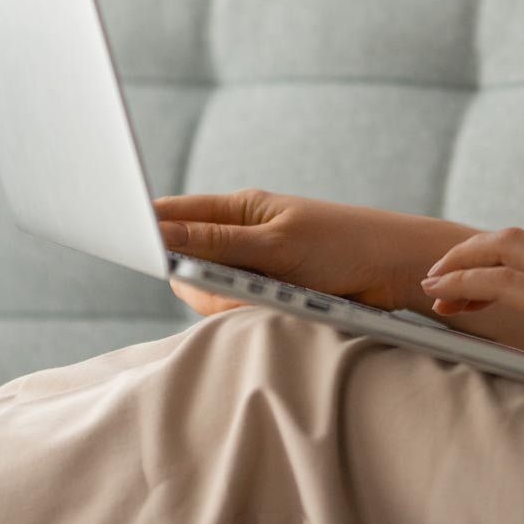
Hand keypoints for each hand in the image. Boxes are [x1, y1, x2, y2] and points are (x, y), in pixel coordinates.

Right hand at [153, 188, 402, 318]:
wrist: (396, 273)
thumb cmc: (344, 244)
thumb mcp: (277, 244)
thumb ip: (217, 241)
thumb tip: (159, 232)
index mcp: (239, 208)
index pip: (175, 214)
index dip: (147, 230)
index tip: (127, 246)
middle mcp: (240, 234)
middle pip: (185, 264)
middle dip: (199, 283)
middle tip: (233, 292)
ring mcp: (251, 266)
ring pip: (207, 293)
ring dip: (227, 304)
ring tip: (272, 298)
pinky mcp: (266, 293)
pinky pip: (234, 310)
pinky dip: (246, 315)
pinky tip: (276, 310)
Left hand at [419, 227, 523, 396]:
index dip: (502, 261)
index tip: (479, 283)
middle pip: (515, 237)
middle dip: (472, 252)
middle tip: (442, 278)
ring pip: (502, 247)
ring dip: (461, 263)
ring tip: (434, 286)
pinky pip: (499, 281)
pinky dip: (464, 283)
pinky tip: (441, 297)